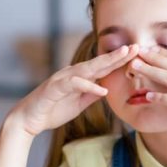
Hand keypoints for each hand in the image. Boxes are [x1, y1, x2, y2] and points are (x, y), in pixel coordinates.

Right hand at [9, 44, 139, 137]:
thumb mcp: (79, 104)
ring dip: (106, 61)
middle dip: (118, 55)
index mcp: (79, 77)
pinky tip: (102, 89)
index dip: (119, 60)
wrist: (30, 119)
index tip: (136, 54)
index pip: (103, 67)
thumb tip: (106, 89)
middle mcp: (72, 73)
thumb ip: (91, 95)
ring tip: (124, 56)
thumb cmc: (53, 110)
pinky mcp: (55, 88)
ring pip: (88, 68)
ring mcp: (63, 78)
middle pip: (99, 62)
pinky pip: (74, 84)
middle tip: (135, 46)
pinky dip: (88, 86)